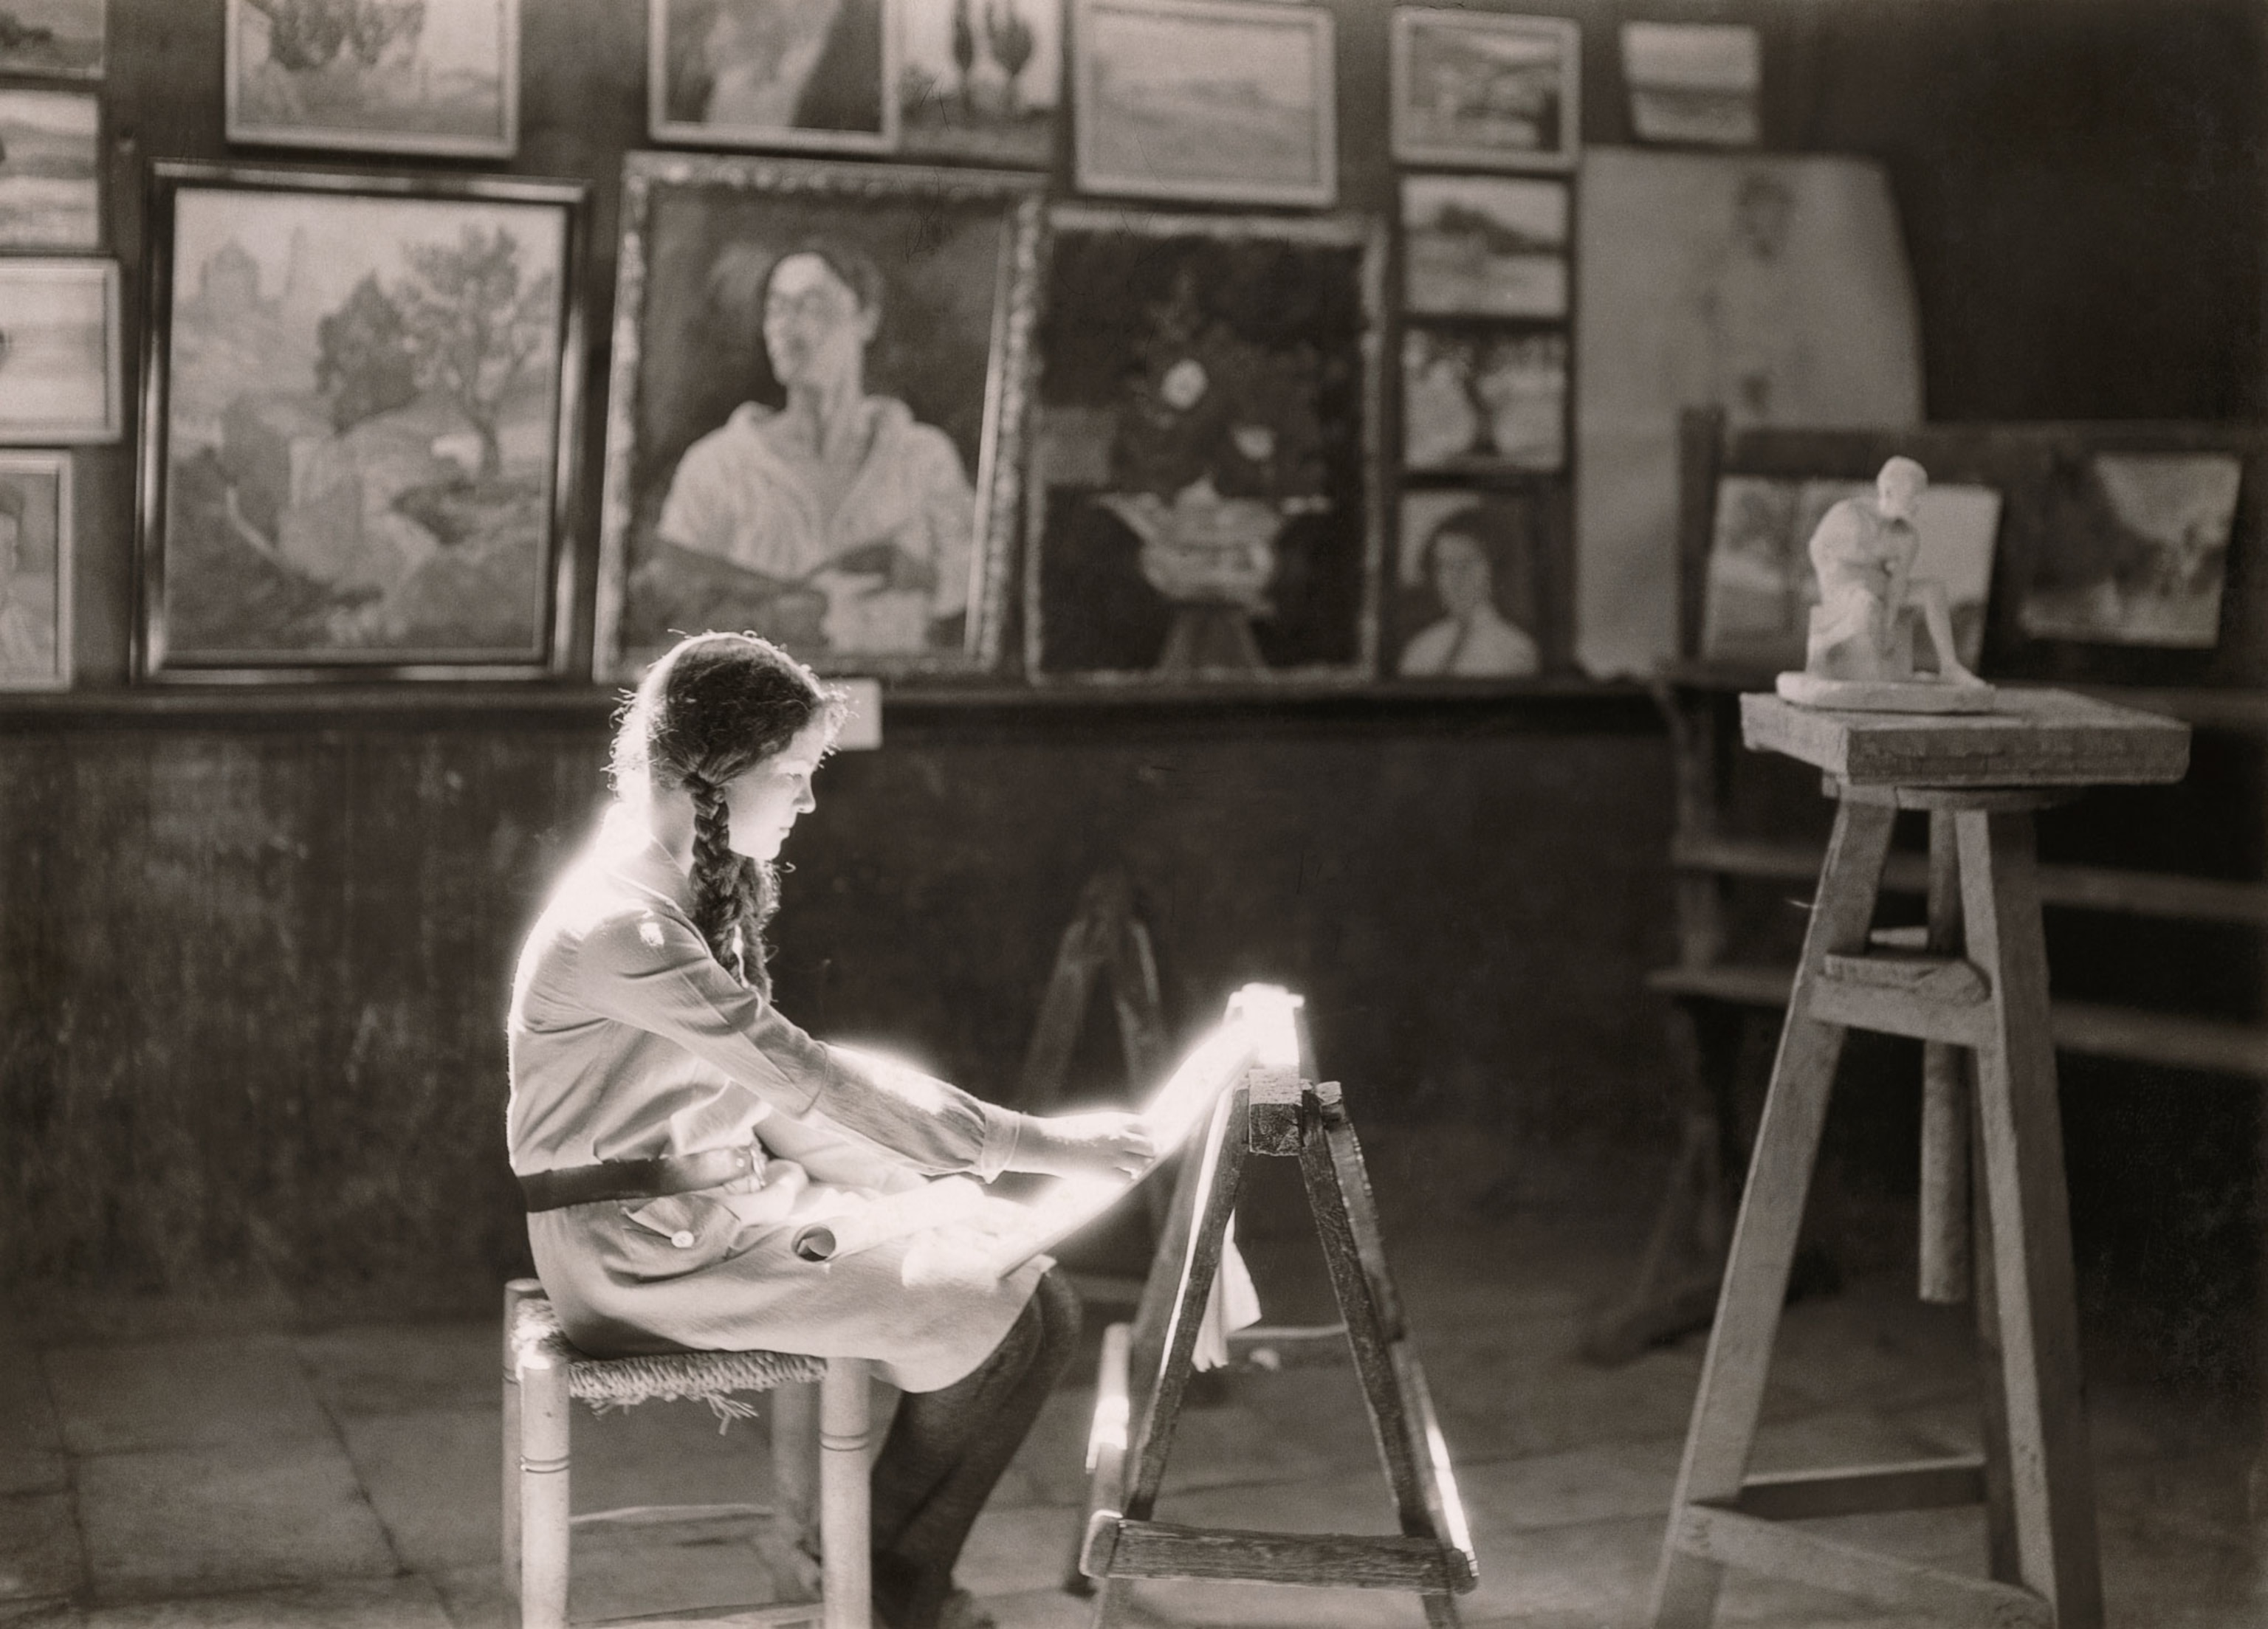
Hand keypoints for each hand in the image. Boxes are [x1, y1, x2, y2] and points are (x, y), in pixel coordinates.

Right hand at [1013, 1111, 1155, 1181]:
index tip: (1151, 1140)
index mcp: (1117, 1120)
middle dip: (1150, 1153)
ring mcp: (1114, 1155)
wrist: (1049, 1142)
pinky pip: (1128, 1178)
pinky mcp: (1106, 1173)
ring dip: (1140, 1166)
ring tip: (1133, 1168)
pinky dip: (1127, 1178)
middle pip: (1151, 1146)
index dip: (1151, 1135)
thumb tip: (1132, 1137)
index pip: (1148, 1126)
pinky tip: (1120, 1175)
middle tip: (1146, 1157)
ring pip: (1143, 1163)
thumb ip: (1115, 1127)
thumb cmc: (1069, 1131)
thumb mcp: (1096, 1121)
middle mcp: (1120, 1136)